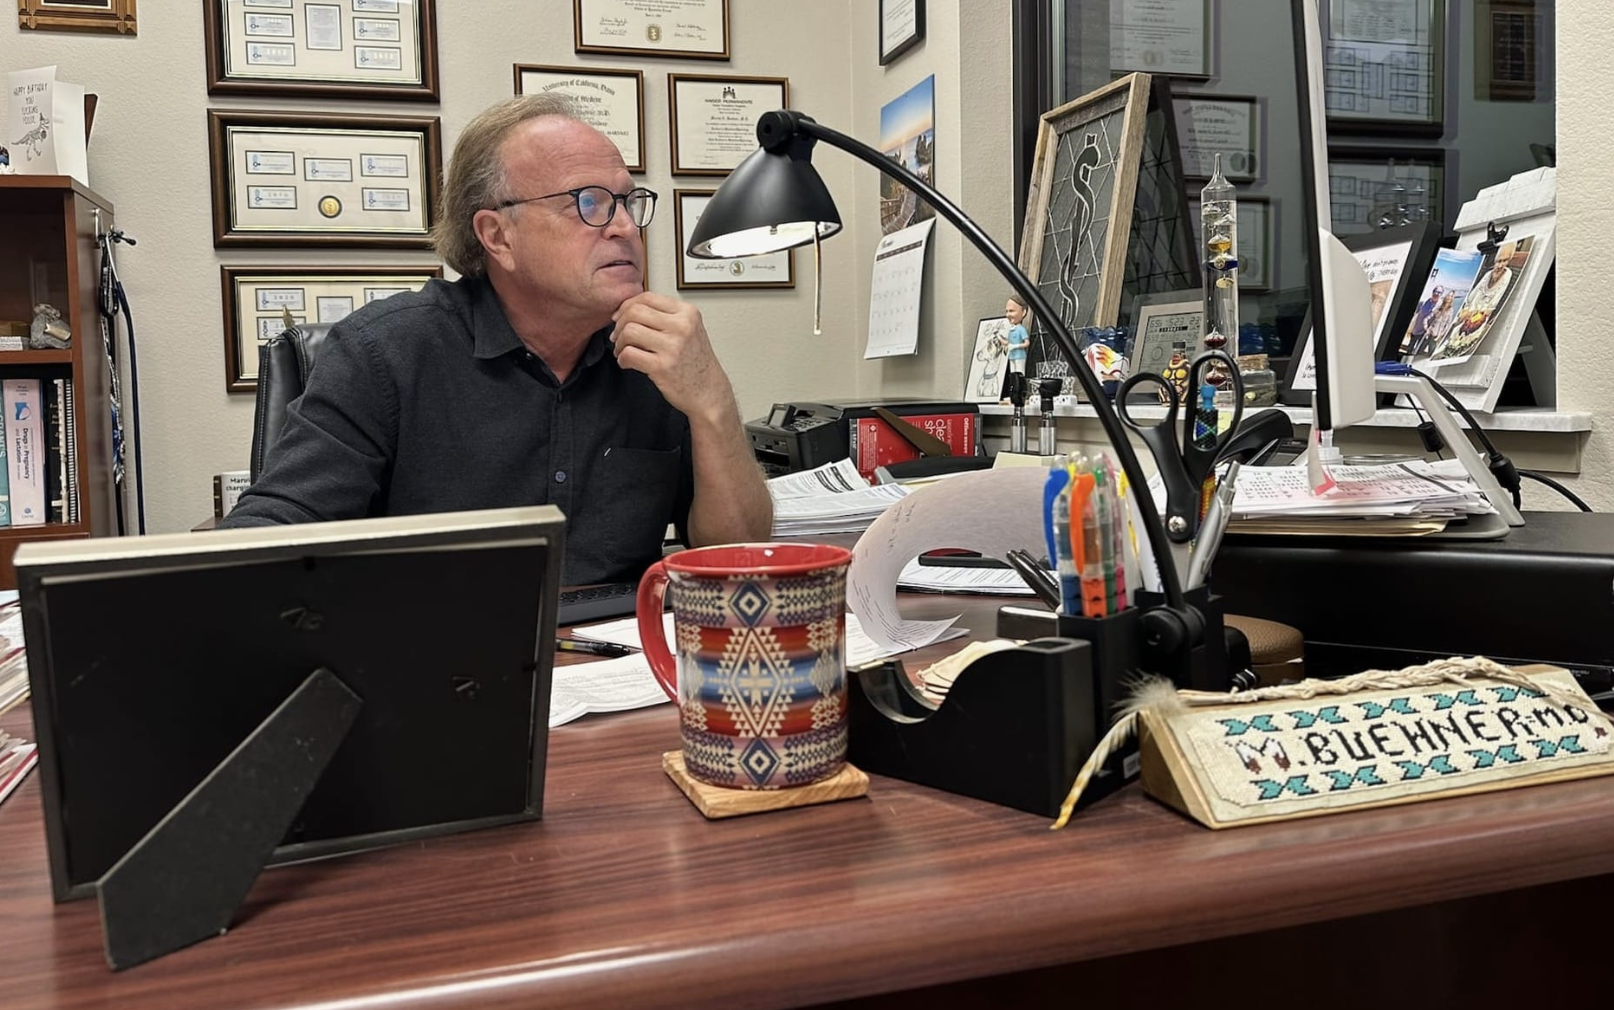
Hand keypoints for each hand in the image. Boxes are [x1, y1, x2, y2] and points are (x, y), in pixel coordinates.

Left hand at [610, 292, 733, 421]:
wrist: (709, 392)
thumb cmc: (696, 363)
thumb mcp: (689, 330)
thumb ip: (665, 316)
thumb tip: (628, 309)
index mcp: (687, 313)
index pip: (647, 297)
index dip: (627, 306)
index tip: (620, 317)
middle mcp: (682, 326)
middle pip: (635, 311)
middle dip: (620, 324)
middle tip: (618, 336)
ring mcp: (673, 346)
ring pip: (629, 331)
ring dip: (620, 342)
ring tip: (623, 351)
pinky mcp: (662, 367)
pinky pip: (629, 354)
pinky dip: (622, 359)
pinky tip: (627, 363)